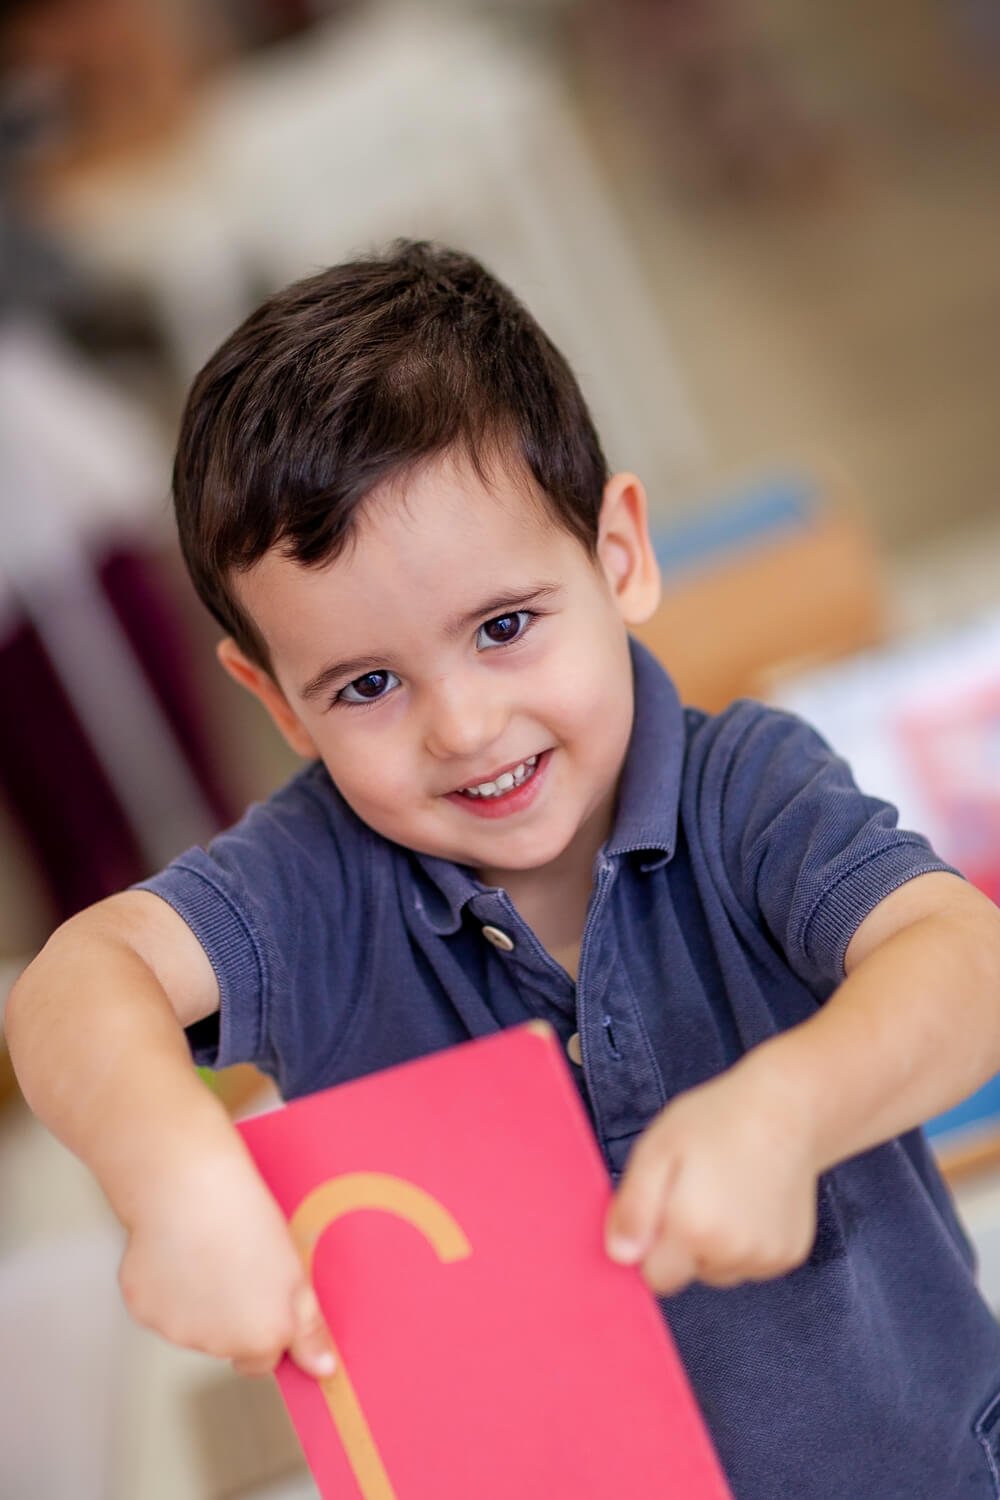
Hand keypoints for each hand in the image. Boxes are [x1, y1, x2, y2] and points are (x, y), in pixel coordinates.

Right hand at [117, 1145, 335, 1378]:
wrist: (191, 1189)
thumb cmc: (247, 1221)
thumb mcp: (296, 1272)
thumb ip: (309, 1329)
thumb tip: (323, 1370)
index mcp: (260, 1338)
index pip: (264, 1360)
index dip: (265, 1326)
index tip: (262, 1294)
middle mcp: (216, 1345)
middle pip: (225, 1345)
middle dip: (231, 1316)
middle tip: (235, 1264)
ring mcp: (175, 1330)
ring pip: (190, 1326)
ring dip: (198, 1303)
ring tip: (205, 1250)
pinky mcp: (142, 1309)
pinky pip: (158, 1306)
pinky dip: (165, 1287)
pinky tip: (176, 1250)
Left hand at [605, 1053, 818, 1295]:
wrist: (785, 1109)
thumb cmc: (717, 1122)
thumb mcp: (657, 1149)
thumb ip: (633, 1207)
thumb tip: (620, 1255)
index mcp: (694, 1230)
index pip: (655, 1278)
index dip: (650, 1245)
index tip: (660, 1209)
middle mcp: (732, 1253)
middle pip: (689, 1275)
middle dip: (682, 1245)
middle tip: (694, 1192)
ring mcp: (766, 1257)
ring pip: (720, 1271)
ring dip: (714, 1245)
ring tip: (723, 1193)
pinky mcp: (789, 1254)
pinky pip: (751, 1263)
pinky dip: (744, 1242)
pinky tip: (748, 1201)